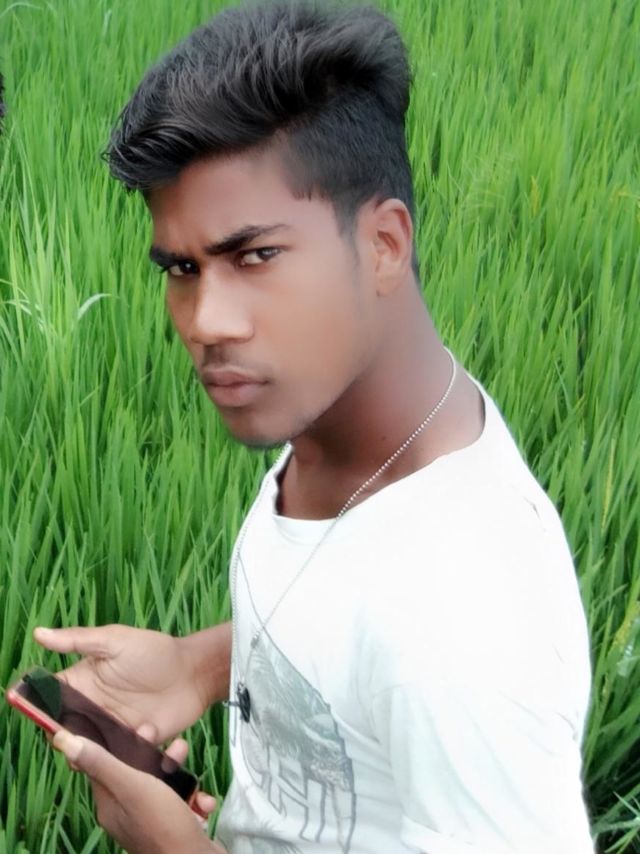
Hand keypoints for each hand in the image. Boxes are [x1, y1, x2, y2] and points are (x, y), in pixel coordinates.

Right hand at [34, 624, 210, 742]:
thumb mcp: (115, 641)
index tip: (40, 714)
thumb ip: (78, 640)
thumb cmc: (154, 651)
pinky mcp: (131, 748)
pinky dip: (124, 756)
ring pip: (87, 752)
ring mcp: (110, 732)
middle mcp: (91, 711)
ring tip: (104, 744)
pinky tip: (144, 735)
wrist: (194, 672)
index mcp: (81, 685)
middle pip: (63, 732)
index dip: (38, 710)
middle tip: (73, 737)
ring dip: (89, 754)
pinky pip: (118, 761)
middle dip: (63, 739)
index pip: (48, 701)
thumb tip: (38, 633)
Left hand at [53, 729, 224, 853]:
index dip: (120, 743)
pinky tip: (203, 801)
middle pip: (138, 772)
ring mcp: (150, 823)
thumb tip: (61, 739)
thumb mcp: (131, 786)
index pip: (105, 765)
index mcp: (109, 804)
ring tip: (193, 774)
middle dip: (160, 757)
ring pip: (163, 786)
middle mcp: (125, 814)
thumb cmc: (162, 823)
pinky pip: (180, 803)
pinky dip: (194, 799)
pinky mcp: (172, 828)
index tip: (140, 728)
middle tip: (177, 747)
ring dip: (181, 775)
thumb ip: (102, 762)